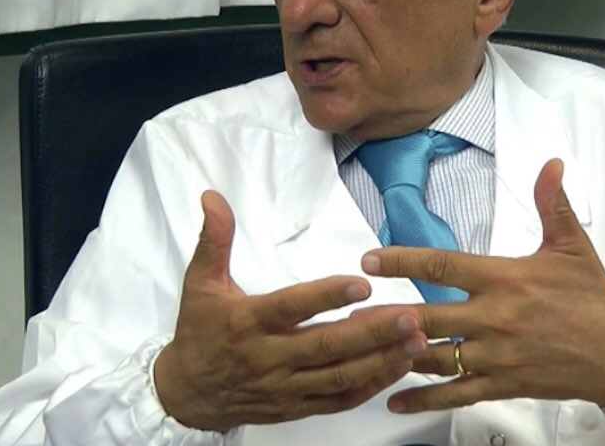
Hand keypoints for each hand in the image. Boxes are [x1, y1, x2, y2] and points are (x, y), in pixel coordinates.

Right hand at [154, 190, 428, 431]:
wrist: (187, 397)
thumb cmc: (199, 334)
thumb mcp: (200, 284)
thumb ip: (214, 241)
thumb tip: (213, 197)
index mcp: (248, 323)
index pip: (292, 307)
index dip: (327, 296)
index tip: (362, 283)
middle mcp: (269, 358)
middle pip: (326, 346)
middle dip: (372, 331)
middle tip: (410, 315)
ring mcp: (286, 386)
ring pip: (339, 376)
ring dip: (381, 360)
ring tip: (416, 340)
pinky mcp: (297, 407)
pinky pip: (338, 400)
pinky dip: (370, 386)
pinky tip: (398, 367)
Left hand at [359, 159, 604, 413]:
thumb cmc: (593, 298)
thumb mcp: (572, 246)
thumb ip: (552, 204)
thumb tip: (550, 164)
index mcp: (505, 279)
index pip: (444, 267)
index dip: (403, 262)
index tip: (371, 260)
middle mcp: (495, 318)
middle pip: (429, 316)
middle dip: (387, 315)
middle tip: (350, 313)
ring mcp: (497, 355)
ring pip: (436, 357)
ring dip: (397, 354)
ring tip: (361, 350)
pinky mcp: (503, 383)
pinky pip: (456, 393)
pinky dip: (423, 397)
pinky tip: (394, 398)